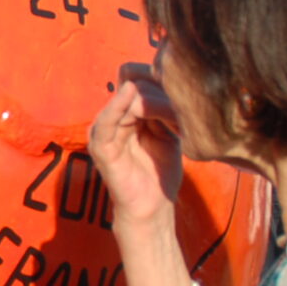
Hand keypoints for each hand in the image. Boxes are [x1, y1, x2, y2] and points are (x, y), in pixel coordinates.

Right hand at [89, 64, 184, 231]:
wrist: (153, 206)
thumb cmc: (161, 171)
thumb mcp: (169, 132)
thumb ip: (164, 108)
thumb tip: (168, 82)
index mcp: (126, 113)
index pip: (139, 79)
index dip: (161, 79)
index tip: (186, 90)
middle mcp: (113, 117)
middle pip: (136, 86)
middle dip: (163, 93)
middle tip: (184, 112)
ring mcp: (104, 131)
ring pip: (128, 99)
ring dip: (154, 104)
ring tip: (176, 120)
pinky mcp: (100, 146)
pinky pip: (106, 120)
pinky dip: (117, 104)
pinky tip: (129, 92)